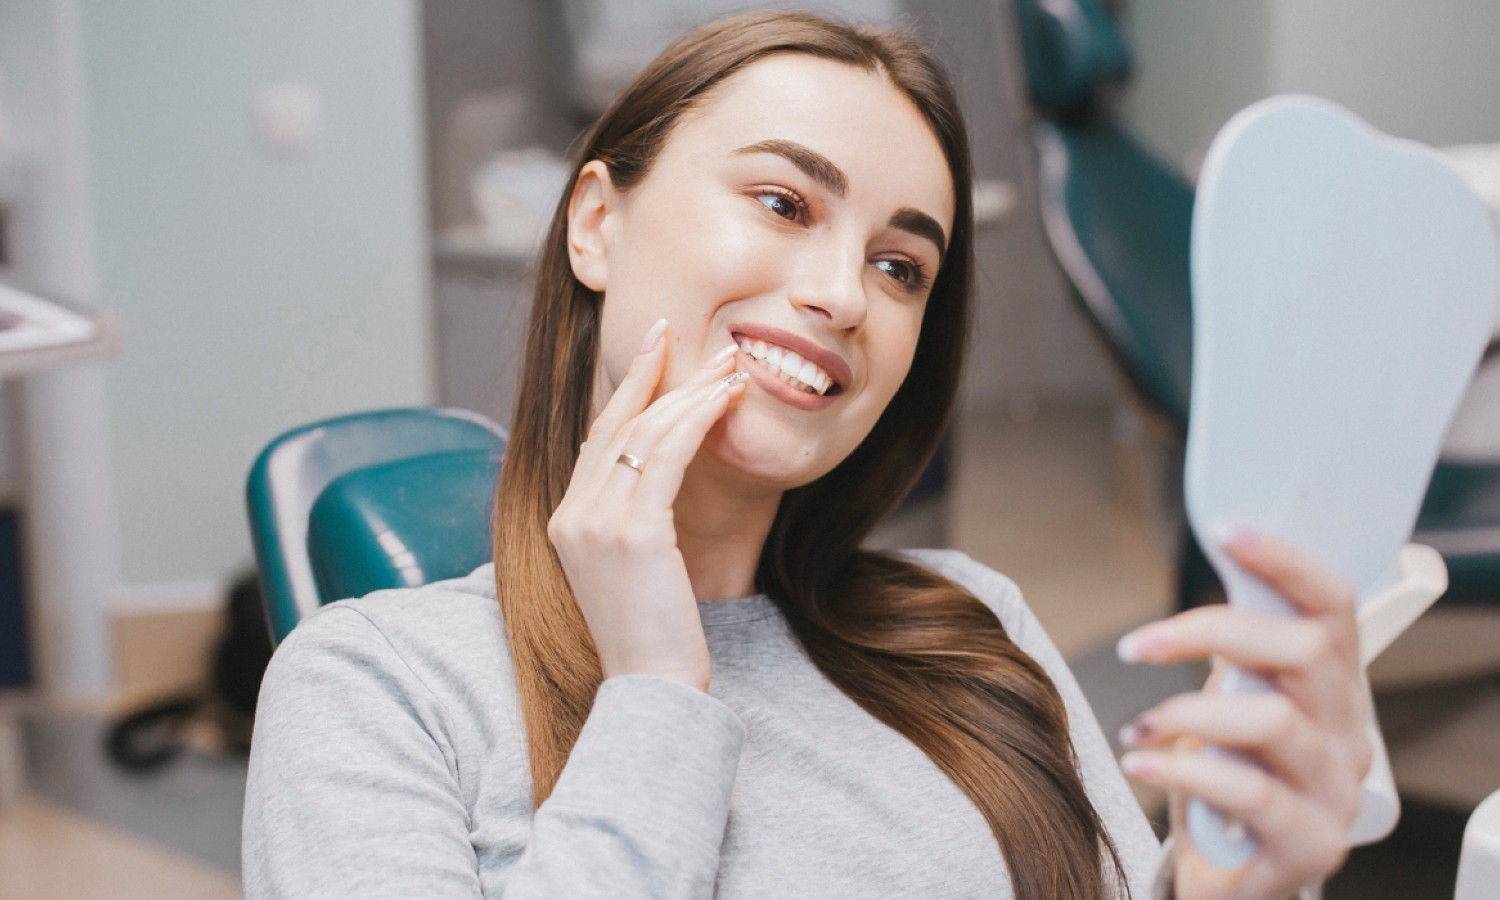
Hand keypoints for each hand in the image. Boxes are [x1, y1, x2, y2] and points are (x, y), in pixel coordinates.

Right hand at [547, 319, 747, 692]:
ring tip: (727, 367)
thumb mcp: (629, 571)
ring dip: (689, 392)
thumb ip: (628, 522)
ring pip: (644, 433)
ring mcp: (596, 523)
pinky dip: (697, 420)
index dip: (627, 390)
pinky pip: (666, 456)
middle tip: (689, 337)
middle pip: (617, 425)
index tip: (652, 350)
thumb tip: (649, 478)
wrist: (652, 689)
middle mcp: (572, 515)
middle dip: (655, 374)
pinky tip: (725, 401)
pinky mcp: (633, 533)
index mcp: (566, 522)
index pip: (597, 439)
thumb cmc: (653, 637)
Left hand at [1116, 532, 1371, 898]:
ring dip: (1186, 711)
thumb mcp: (1231, 703)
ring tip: (1138, 727)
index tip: (1226, 532)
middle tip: (1138, 646)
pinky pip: (1250, 791)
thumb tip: (1199, 579)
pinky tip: (1143, 763)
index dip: (1286, 563)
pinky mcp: (1310, 843)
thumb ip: (1229, 652)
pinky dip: (1183, 769)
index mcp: (1334, 688)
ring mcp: (1336, 792)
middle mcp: (1349, 734)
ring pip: (1273, 718)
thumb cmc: (1227, 779)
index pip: (1334, 608)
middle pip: (1304, 651)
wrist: (1230, 878)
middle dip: (1209, 632)